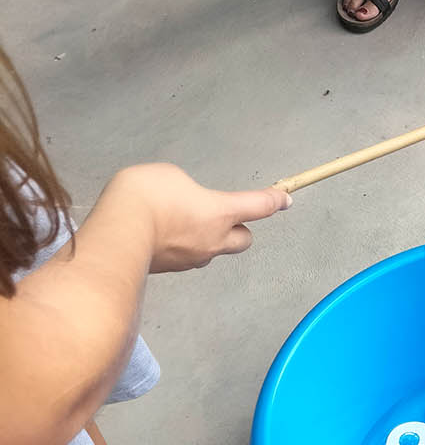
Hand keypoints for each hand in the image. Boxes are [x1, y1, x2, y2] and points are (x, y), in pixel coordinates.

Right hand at [103, 163, 291, 273]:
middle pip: (244, 239)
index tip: (284, 199)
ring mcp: (194, 258)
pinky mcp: (174, 268)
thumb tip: (187, 202)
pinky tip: (164, 233)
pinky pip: (189, 256)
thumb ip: (189, 190)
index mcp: (220, 212)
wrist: (118, 233)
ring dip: (209, 237)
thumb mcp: (172, 176)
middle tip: (225, 215)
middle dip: (240, 228)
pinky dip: (183, 245)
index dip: (274, 200)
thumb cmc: (145, 198)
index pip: (258, 207)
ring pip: (215, 250)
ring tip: (183, 221)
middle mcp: (214, 240)